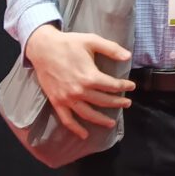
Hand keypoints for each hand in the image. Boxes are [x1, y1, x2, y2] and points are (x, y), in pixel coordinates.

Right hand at [24, 24, 134, 139]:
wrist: (43, 48)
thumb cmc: (69, 43)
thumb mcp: (92, 40)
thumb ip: (111, 49)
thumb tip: (128, 56)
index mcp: (89, 76)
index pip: (112, 86)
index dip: (124, 86)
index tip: (131, 86)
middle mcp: (79, 91)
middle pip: (103, 101)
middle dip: (117, 103)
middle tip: (127, 104)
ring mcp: (67, 98)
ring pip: (87, 114)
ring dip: (101, 120)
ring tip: (112, 123)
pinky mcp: (56, 102)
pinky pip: (67, 119)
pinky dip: (76, 129)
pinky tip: (84, 135)